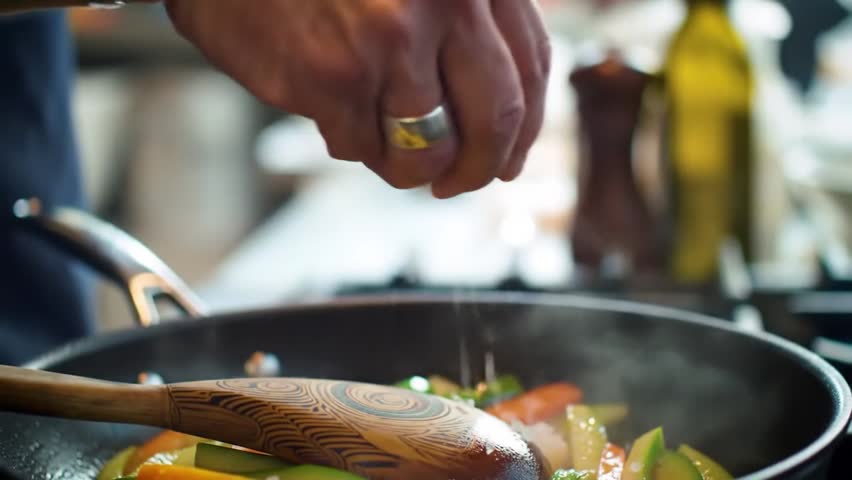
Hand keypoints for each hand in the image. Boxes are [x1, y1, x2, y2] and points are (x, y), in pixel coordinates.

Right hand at [163, 0, 550, 197]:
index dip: (526, 129)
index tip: (509, 159)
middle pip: (495, 120)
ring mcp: (391, 40)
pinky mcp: (336, 77)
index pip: (532, 68)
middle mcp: (445, 1)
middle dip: (479, 169)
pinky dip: (352, 144)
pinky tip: (334, 113)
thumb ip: (465, 24)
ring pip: (427, 151)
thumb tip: (503, 119)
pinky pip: (364, 150)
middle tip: (459, 184)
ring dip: (409, 168)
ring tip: (385, 148)